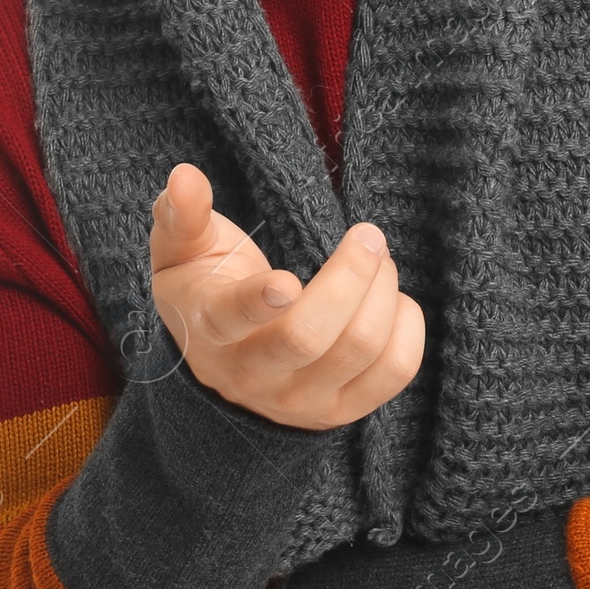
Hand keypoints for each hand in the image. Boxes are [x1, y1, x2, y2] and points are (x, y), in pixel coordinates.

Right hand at [149, 161, 423, 430]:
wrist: (224, 362)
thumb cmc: (206, 288)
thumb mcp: (182, 251)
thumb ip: (181, 213)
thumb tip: (184, 176)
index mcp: (208, 329)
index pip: (231, 321)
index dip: (258, 302)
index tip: (287, 280)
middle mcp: (252, 376)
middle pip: (307, 336)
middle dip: (350, 275)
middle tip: (368, 236)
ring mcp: (299, 401)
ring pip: (360, 348)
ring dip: (383, 291)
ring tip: (378, 260)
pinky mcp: (343, 412)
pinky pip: (396, 371)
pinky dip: (407, 326)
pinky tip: (391, 300)